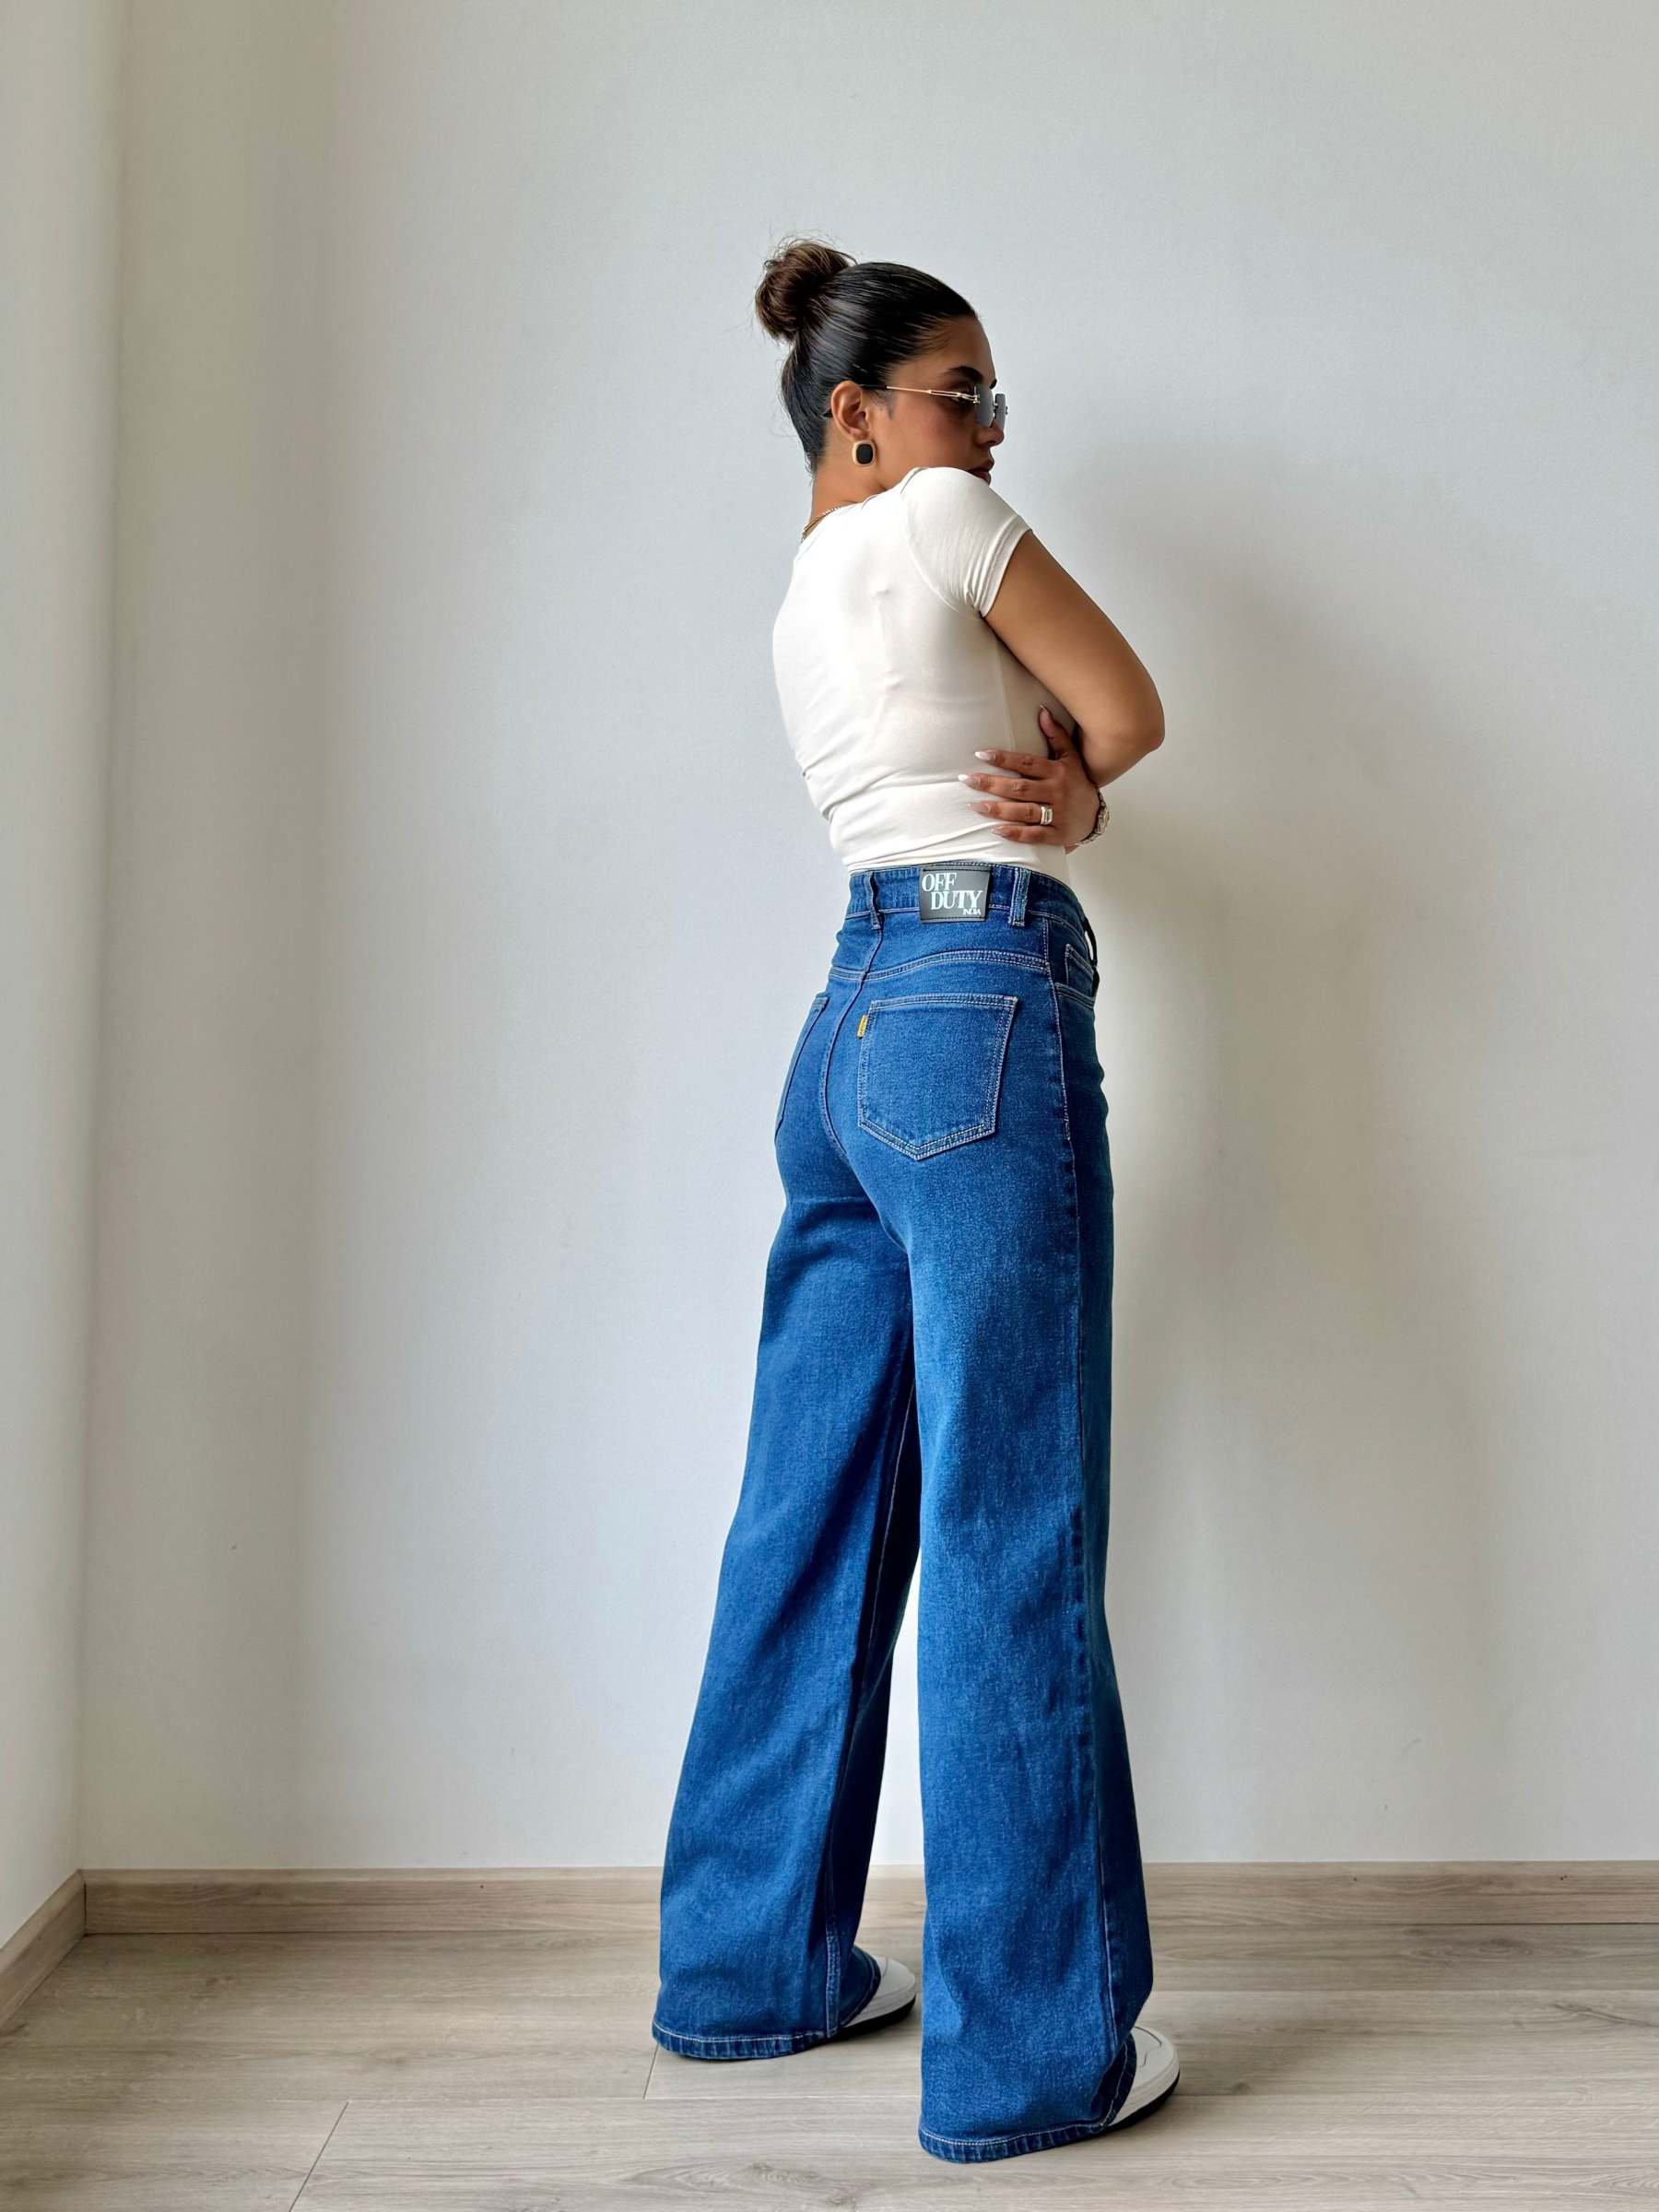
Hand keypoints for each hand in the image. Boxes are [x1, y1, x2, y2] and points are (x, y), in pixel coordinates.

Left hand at [958, 705, 1098, 850]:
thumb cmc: (1078, 784)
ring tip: (975, 805)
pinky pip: (1034, 835)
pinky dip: (1016, 834)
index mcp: (1057, 771)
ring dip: (998, 809)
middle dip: (992, 784)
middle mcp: (1056, 792)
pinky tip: (996, 831)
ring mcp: (1057, 815)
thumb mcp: (1071, 758)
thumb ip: (1057, 736)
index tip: (981, 754)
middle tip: (967, 780)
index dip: (1004, 759)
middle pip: (1020, 788)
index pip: (1026, 763)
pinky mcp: (1057, 835)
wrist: (1096, 816)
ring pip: (1024, 811)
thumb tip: (1042, 711)